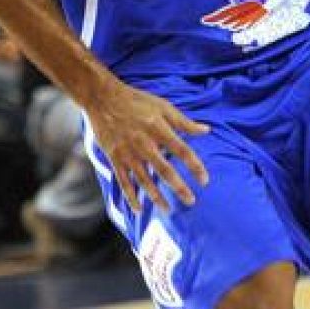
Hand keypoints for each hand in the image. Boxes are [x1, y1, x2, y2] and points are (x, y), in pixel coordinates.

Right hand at [84, 80, 209, 212]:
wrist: (103, 98)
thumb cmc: (136, 101)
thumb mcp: (162, 106)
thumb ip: (184, 122)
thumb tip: (206, 130)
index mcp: (158, 129)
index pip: (182, 151)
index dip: (195, 167)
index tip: (204, 181)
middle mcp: (144, 143)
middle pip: (164, 170)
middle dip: (179, 188)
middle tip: (190, 201)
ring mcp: (128, 152)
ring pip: (144, 180)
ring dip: (157, 197)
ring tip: (168, 210)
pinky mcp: (114, 157)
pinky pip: (123, 181)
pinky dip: (130, 196)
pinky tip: (138, 209)